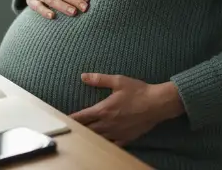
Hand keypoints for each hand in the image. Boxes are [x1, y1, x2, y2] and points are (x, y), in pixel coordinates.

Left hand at [69, 74, 184, 146]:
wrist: (158, 104)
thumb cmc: (138, 91)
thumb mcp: (118, 81)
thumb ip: (99, 79)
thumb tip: (83, 76)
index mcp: (103, 110)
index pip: (82, 117)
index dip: (71, 119)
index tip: (62, 120)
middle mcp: (108, 123)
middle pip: (87, 129)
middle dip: (77, 129)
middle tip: (68, 129)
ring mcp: (117, 133)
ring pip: (97, 138)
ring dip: (88, 137)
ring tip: (80, 137)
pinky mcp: (126, 138)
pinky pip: (111, 145)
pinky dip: (103, 144)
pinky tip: (99, 144)